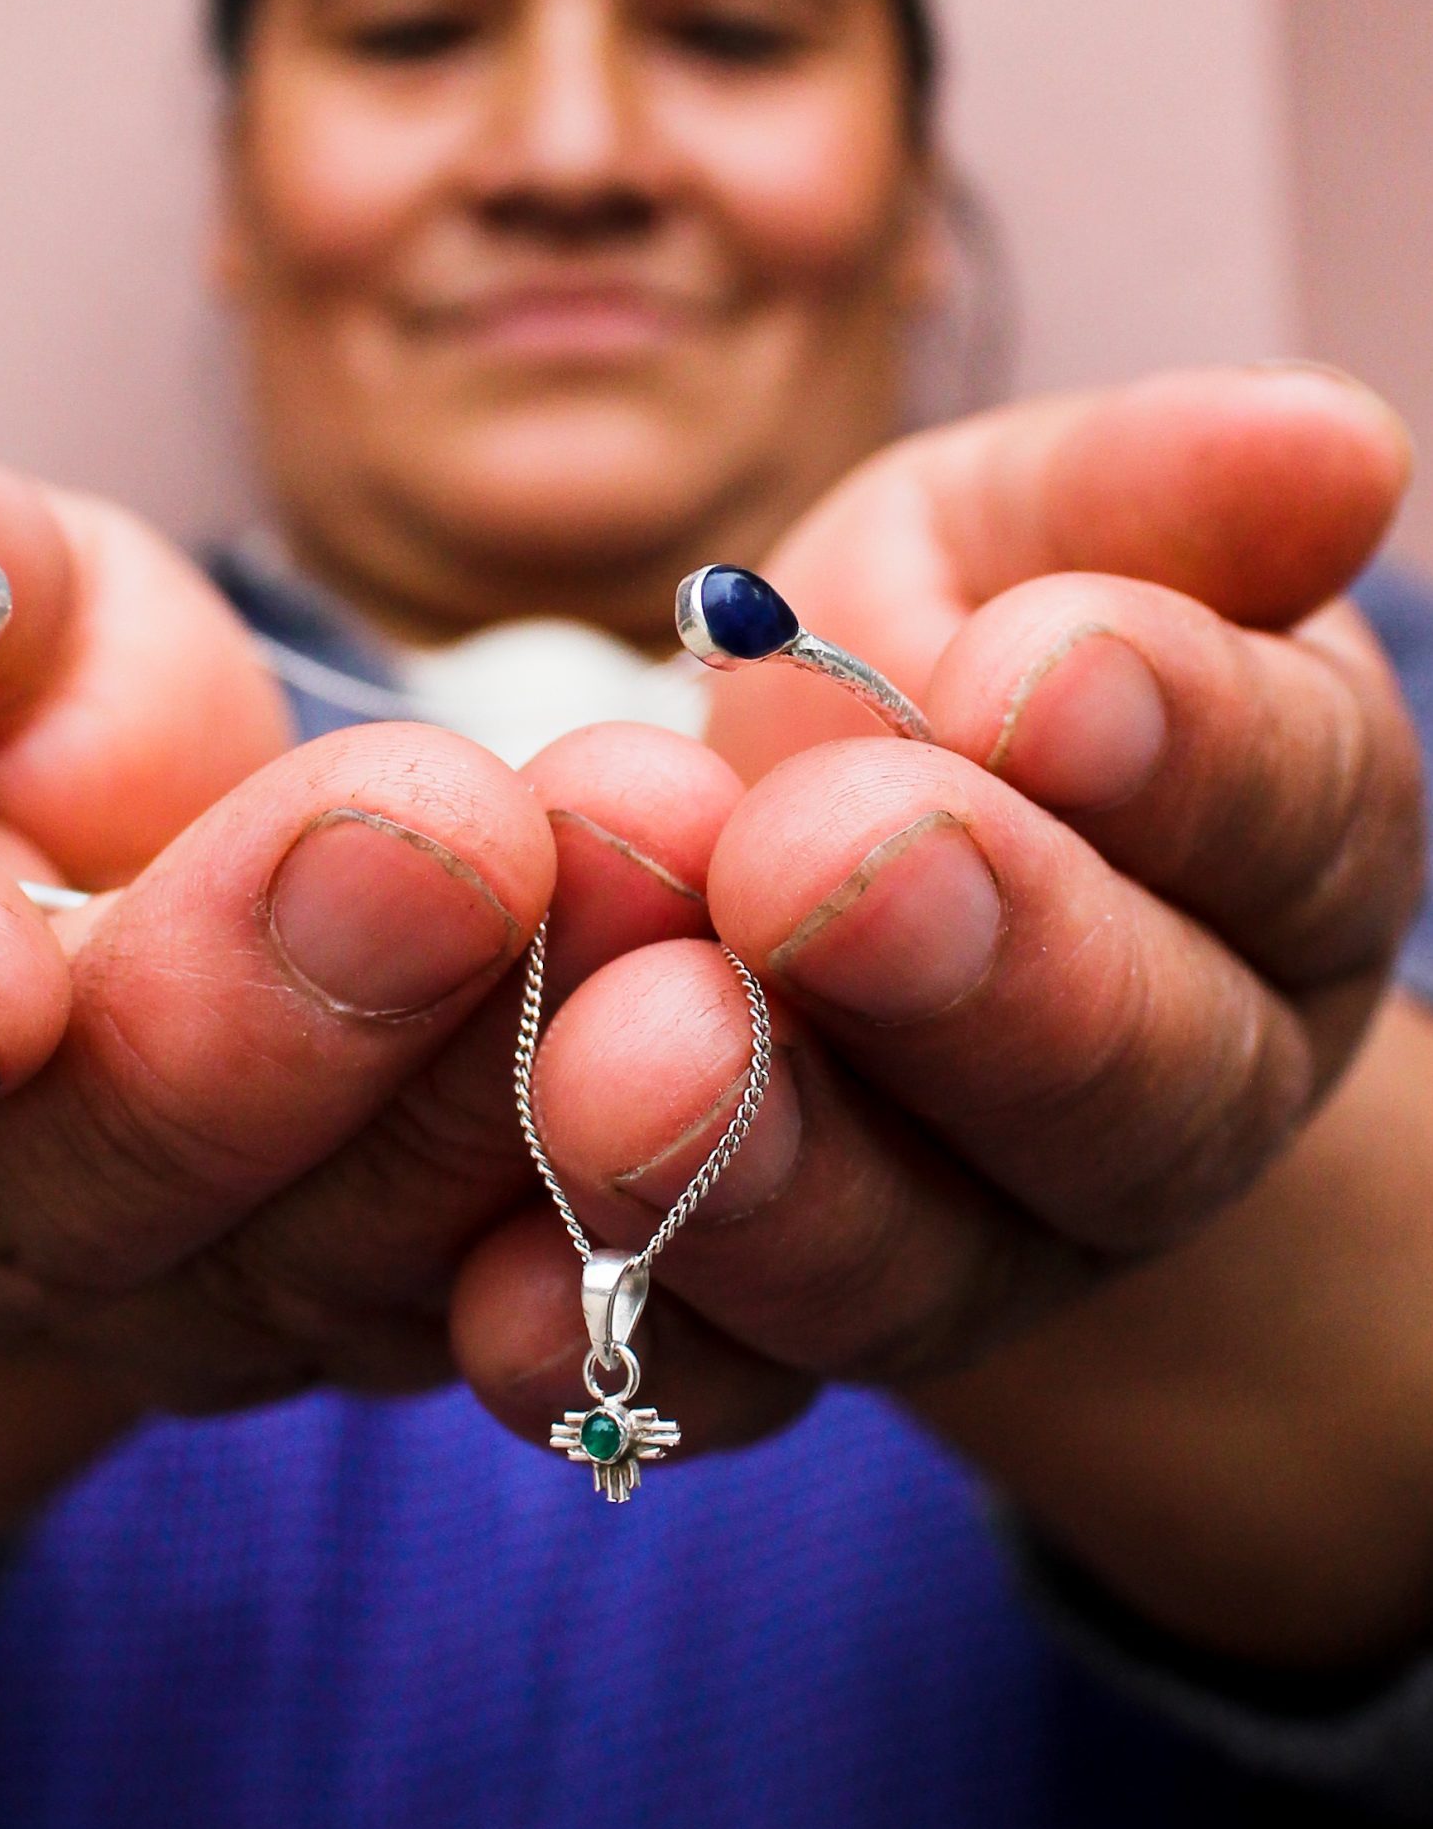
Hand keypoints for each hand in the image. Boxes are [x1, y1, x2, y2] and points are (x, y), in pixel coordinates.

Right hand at [0, 454, 735, 1604]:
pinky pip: (546, 1293)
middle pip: (100, 1184)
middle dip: (283, 1016)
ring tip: (658, 857)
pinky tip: (772, 1010)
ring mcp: (206, 1289)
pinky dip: (672, 1181)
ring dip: (521, 1078)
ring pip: (357, 1260)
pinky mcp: (417, 1304)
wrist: (101, 899)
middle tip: (446, 839)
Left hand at [451, 368, 1432, 1658]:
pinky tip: (493, 1306)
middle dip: (970, 968)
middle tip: (808, 864)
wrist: (800, 861)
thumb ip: (1149, 505)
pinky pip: (714, 1380)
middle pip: (1126, 1080)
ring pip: (920, 1256)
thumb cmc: (930, 671)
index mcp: (1266, 866)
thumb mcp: (1025, 540)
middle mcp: (1163, 1092)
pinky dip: (606, 1350)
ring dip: (771, 1169)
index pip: (1283, 816)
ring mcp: (981, 1248)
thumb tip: (1334, 448)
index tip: (1042, 676)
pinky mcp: (781, 1338)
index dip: (1182, 751)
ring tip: (623, 1063)